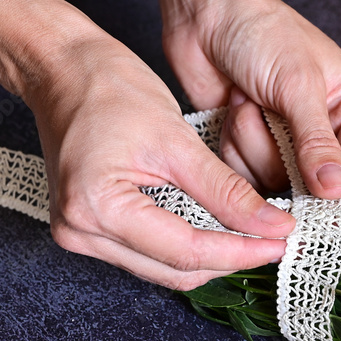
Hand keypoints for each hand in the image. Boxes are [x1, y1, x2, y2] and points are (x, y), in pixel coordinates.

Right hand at [27, 27, 295, 289]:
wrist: (61, 69)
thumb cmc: (109, 88)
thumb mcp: (176, 139)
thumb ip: (225, 191)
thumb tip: (272, 226)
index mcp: (97, 207)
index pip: (186, 251)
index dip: (240, 252)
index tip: (280, 241)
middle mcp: (80, 231)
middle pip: (174, 270)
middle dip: (228, 259)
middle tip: (274, 240)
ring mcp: (79, 234)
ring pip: (162, 269)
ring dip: (209, 256)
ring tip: (252, 236)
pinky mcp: (87, 229)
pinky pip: (147, 253)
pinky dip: (185, 245)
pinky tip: (217, 230)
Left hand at [159, 0, 340, 198]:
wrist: (209, 14)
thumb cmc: (262, 32)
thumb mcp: (298, 85)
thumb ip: (317, 142)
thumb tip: (338, 188)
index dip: (334, 184)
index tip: (311, 186)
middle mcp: (327, 131)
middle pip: (312, 183)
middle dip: (279, 149)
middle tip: (268, 109)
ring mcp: (288, 144)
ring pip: (273, 181)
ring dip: (251, 140)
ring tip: (249, 99)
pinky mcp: (254, 149)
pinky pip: (245, 176)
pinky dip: (234, 144)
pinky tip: (234, 109)